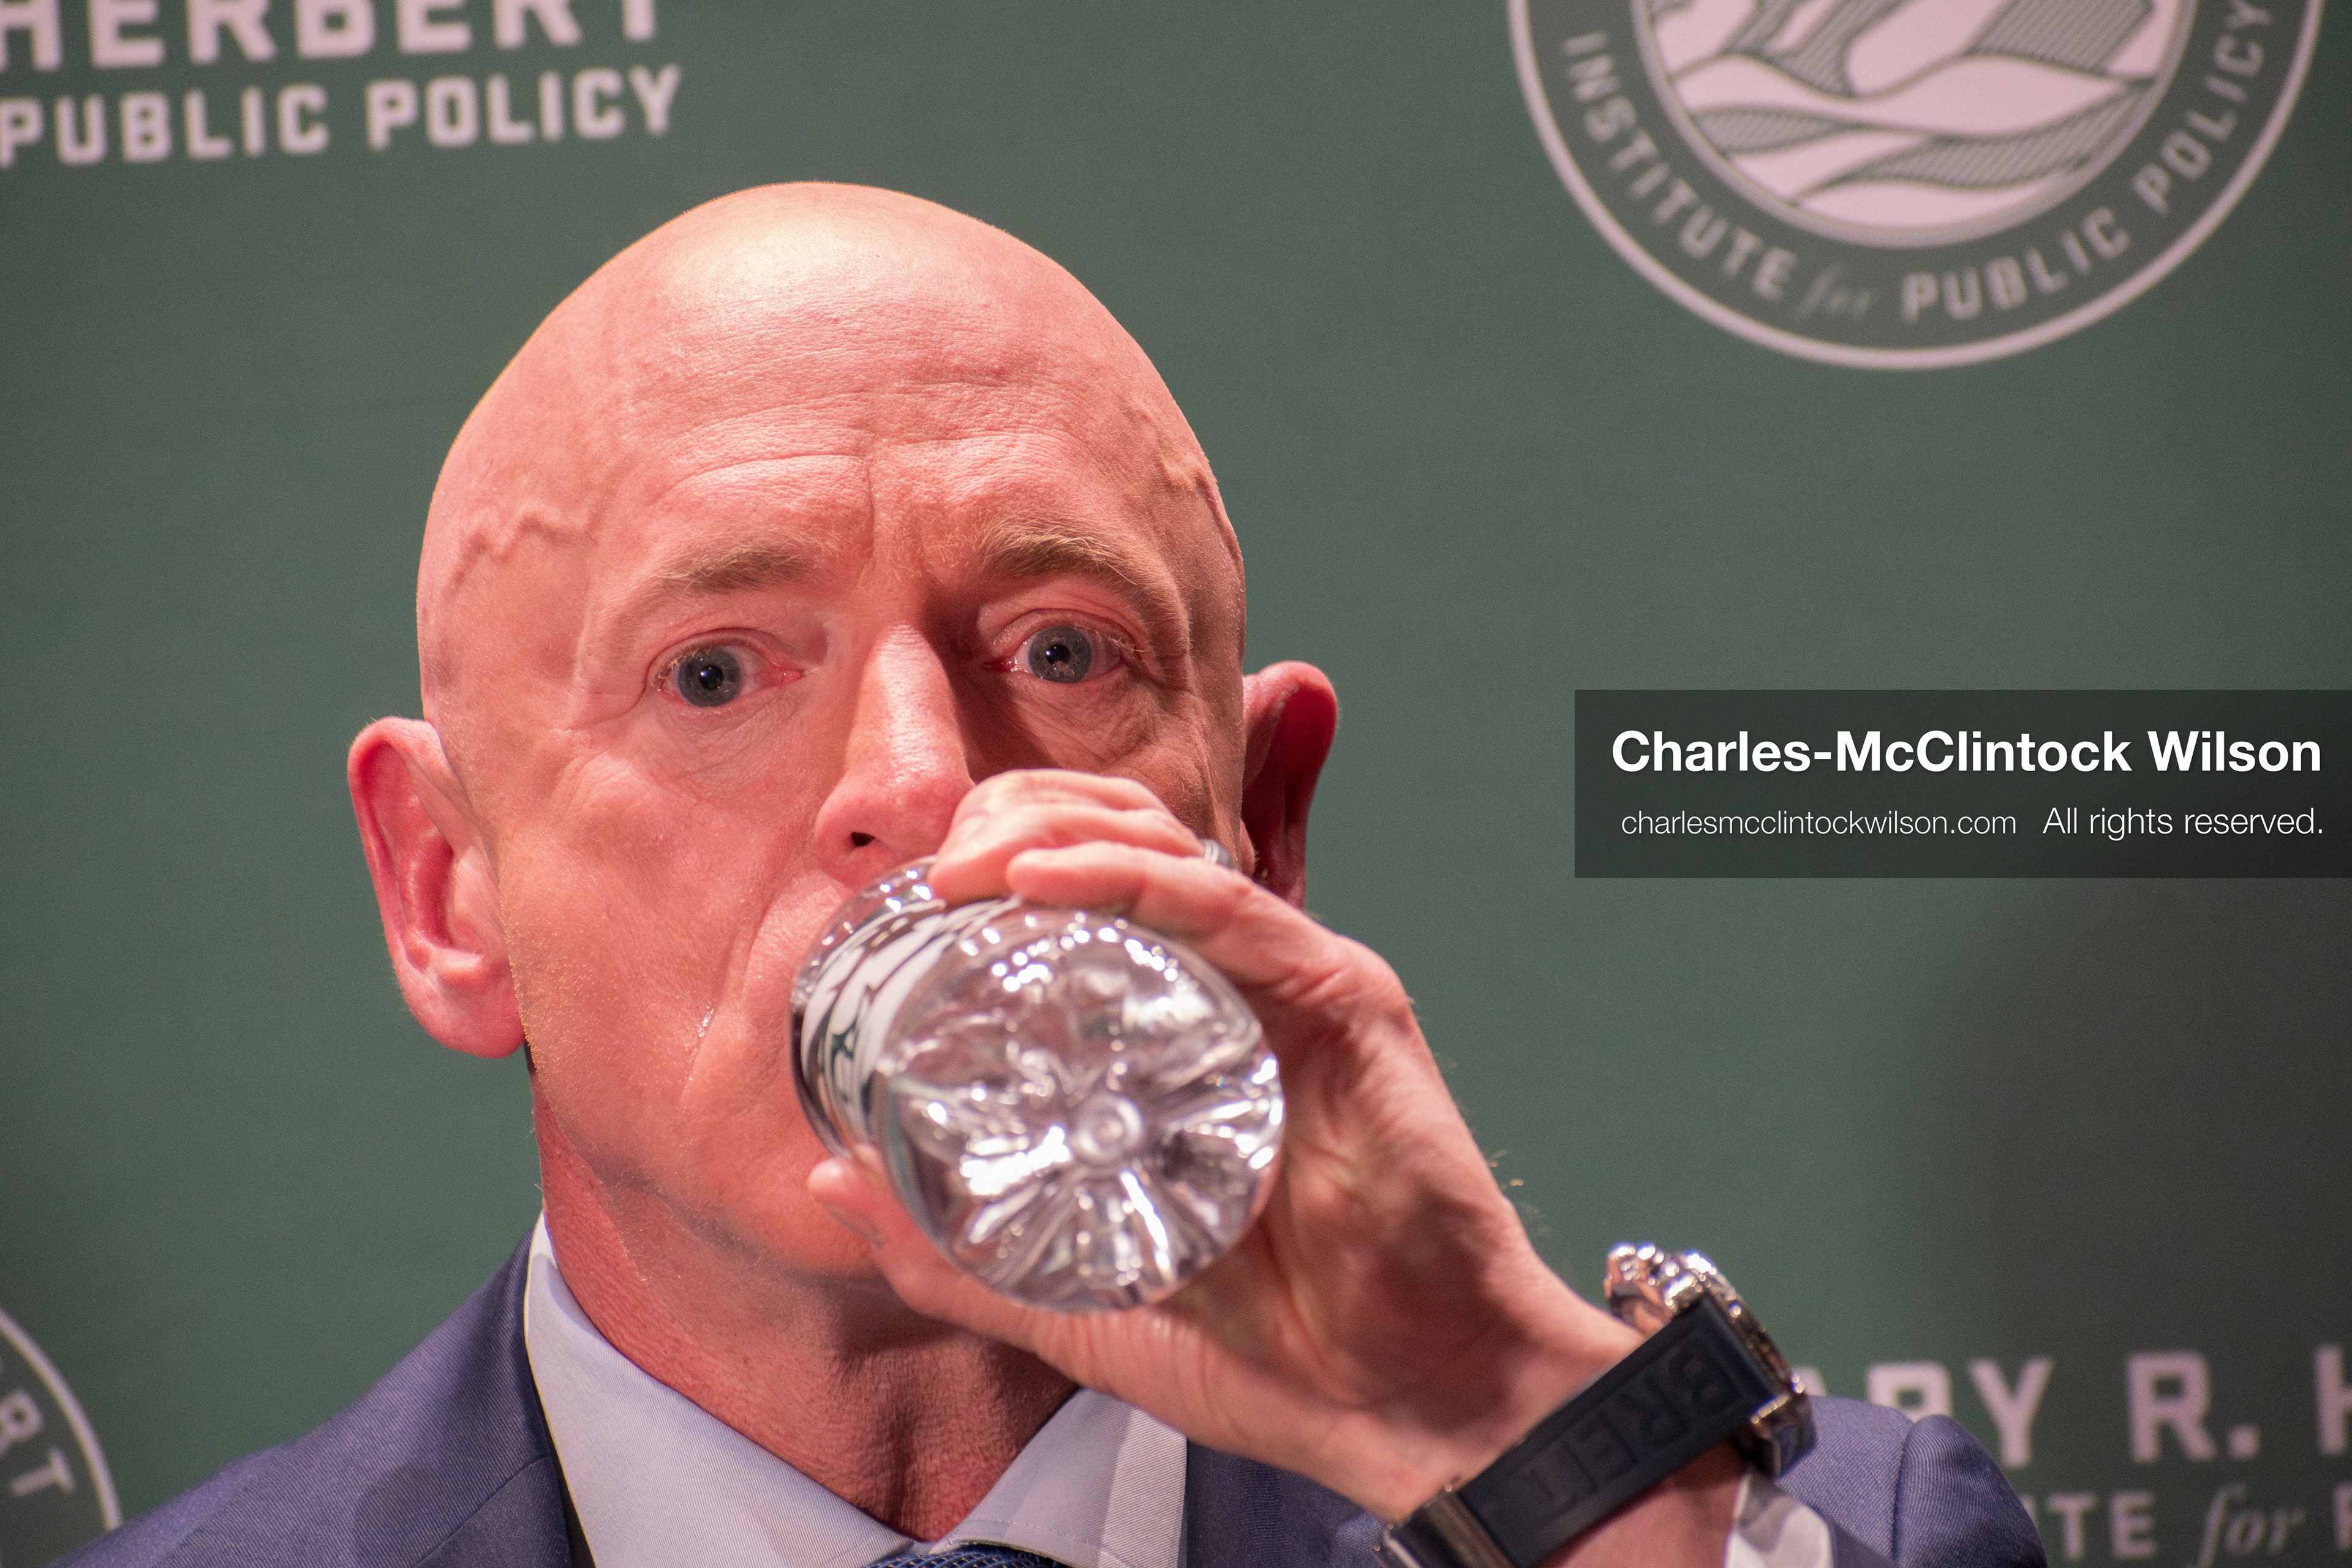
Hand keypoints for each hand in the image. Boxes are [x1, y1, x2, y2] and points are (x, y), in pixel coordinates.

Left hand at [808, 768, 1662, 1530]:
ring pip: (1168, 847)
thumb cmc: (1275, 1356)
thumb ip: (956, 1249)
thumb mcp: (1071, 1300)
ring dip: (1052, 831)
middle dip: (1014, 819)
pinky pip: (1231, 906)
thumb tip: (834, 1179)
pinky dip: (1132, 877)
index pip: (1083, 896)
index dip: (993, 865)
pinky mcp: (1344, 999)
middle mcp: (1236, 988)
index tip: (903, 899)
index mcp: (1177, 1035)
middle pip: (1119, 842)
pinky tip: (1045, 878)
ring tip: (963, 863)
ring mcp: (1292, 985)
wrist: (1408, 1409)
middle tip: (928, 867)